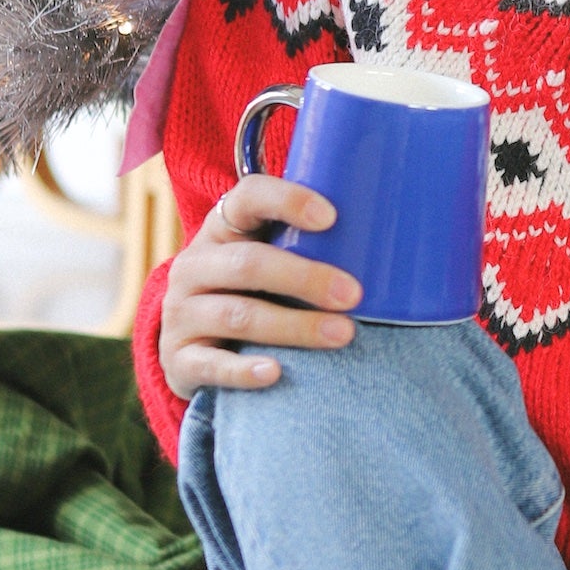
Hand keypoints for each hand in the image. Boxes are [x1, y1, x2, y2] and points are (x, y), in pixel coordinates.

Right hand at [159, 173, 359, 397]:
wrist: (190, 345)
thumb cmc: (249, 292)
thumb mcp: (264, 257)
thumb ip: (304, 244)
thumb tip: (389, 238)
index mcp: (221, 229)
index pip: (247, 198)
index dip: (287, 202)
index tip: (331, 218)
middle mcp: (194, 266)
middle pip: (248, 264)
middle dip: (305, 278)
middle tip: (353, 294)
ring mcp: (181, 313)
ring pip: (238, 316)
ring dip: (294, 326)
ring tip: (342, 335)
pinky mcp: (179, 359)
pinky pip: (211, 365)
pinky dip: (244, 371)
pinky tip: (276, 372)